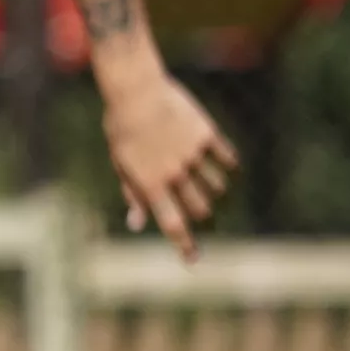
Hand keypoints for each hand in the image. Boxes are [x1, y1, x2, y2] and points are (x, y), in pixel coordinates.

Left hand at [99, 48, 238, 252]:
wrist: (136, 90)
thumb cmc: (122, 129)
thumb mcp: (121, 163)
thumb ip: (132, 194)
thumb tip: (136, 224)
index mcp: (150, 184)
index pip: (171, 223)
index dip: (184, 244)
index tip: (194, 260)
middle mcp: (174, 173)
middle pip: (200, 207)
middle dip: (200, 211)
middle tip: (195, 205)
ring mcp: (192, 154)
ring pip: (216, 186)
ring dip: (213, 189)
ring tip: (201, 178)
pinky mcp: (206, 134)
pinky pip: (226, 158)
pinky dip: (228, 164)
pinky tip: (224, 163)